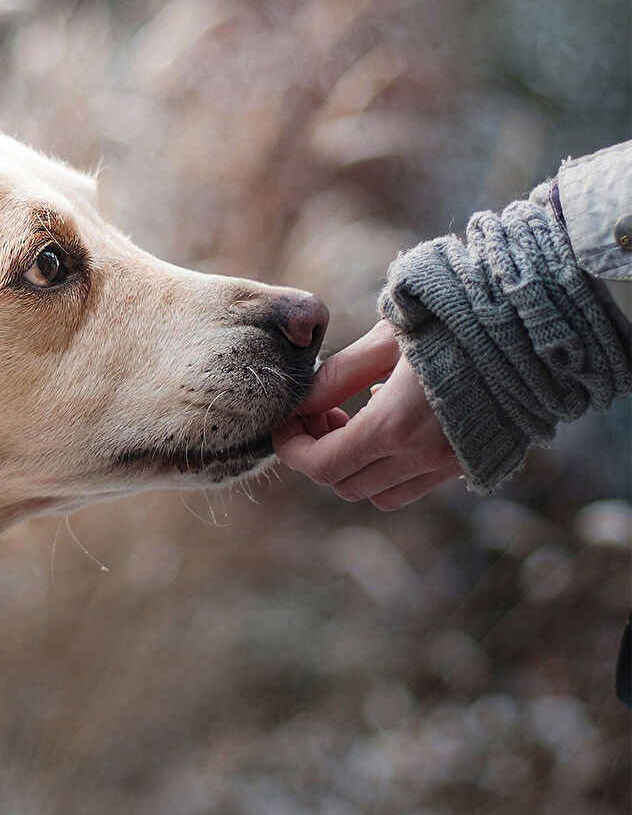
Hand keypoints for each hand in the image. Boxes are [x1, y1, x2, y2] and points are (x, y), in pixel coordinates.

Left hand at [271, 320, 463, 509]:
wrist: (529, 327)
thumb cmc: (453, 320)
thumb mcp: (386, 339)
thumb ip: (338, 375)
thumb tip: (302, 402)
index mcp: (395, 425)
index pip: (322, 464)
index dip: (292, 448)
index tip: (284, 423)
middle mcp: (422, 456)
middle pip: (345, 485)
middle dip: (319, 455)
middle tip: (318, 413)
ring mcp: (449, 464)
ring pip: (379, 494)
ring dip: (353, 467)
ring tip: (351, 420)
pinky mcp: (469, 462)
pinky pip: (413, 486)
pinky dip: (388, 469)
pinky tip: (390, 424)